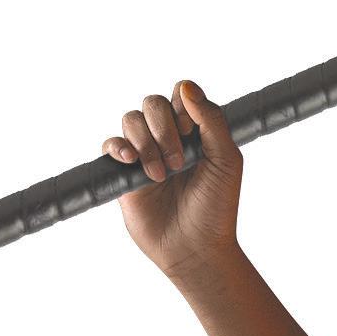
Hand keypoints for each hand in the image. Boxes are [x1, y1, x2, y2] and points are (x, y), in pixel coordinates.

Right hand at [101, 79, 242, 283]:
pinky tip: (131, 162)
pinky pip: (110, 144)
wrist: (196, 248)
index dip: (182, 105)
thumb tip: (187, 86)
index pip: (181, 94)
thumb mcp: (226, 160)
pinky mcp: (125, 174)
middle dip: (164, 128)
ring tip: (160, 175)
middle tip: (179, 162)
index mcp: (195, 132)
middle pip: (153, 103)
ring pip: (131, 119)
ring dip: (146, 143)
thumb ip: (211, 120)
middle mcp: (169, 138)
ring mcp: (145, 154)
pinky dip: (118, 147)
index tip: (192, 132)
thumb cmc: (216, 208)